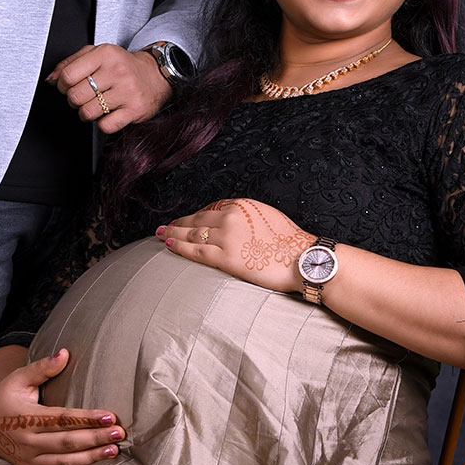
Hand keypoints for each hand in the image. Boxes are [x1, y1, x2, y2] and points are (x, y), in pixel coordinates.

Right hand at [0, 349, 124, 464]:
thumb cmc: (6, 396)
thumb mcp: (19, 378)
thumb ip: (42, 367)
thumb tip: (65, 353)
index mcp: (26, 416)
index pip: (62, 418)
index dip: (87, 418)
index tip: (110, 415)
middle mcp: (27, 440)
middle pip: (67, 442)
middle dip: (95, 438)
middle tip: (119, 434)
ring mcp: (28, 458)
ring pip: (63, 462)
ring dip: (90, 458)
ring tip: (113, 451)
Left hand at [48, 43, 170, 133]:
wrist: (156, 75)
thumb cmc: (122, 66)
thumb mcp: (97, 54)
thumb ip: (71, 63)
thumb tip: (51, 80)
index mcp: (105, 54)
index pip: (68, 75)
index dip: (62, 85)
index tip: (67, 86)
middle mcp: (116, 71)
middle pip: (76, 95)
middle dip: (74, 101)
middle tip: (82, 98)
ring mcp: (127, 91)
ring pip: (88, 112)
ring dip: (87, 113)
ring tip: (95, 106)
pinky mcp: (134, 110)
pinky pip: (105, 126)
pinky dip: (102, 124)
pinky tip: (108, 113)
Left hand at [158, 198, 316, 292]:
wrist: (303, 259)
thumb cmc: (291, 242)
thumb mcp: (267, 216)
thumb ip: (247, 217)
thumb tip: (237, 224)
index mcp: (241, 206)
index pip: (212, 208)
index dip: (197, 214)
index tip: (188, 218)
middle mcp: (230, 217)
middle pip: (198, 218)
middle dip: (180, 223)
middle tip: (165, 225)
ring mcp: (225, 237)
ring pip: (192, 234)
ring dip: (173, 233)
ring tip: (161, 234)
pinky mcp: (225, 257)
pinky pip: (196, 251)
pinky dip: (179, 247)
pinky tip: (169, 245)